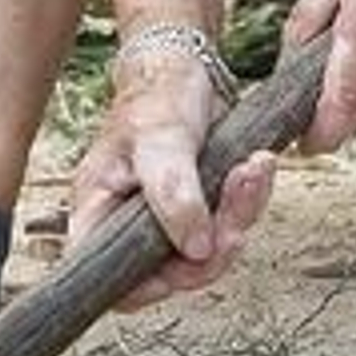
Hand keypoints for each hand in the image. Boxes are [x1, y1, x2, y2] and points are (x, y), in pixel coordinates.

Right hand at [67, 48, 275, 306]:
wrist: (186, 67)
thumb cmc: (156, 97)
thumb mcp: (160, 139)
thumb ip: (173, 194)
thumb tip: (196, 249)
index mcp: (97, 213)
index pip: (110, 282)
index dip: (148, 288)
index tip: (186, 261)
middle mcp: (128, 225)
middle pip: (169, 274)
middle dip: (211, 250)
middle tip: (234, 220)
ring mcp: (167, 220)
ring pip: (207, 253)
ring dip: (237, 218)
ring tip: (252, 172)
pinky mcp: (201, 208)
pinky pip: (228, 226)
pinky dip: (249, 201)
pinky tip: (258, 167)